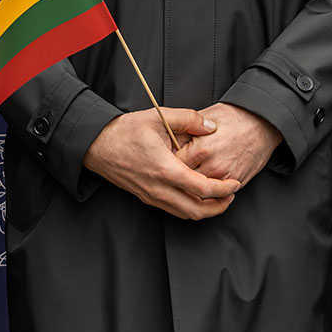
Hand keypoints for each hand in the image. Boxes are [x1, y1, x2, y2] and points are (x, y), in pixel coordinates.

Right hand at [82, 108, 239, 220]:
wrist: (97, 145)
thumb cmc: (125, 131)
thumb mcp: (158, 117)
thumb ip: (189, 119)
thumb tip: (211, 126)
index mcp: (165, 169)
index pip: (202, 189)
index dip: (223, 189)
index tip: (235, 184)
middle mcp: (159, 188)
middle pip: (197, 210)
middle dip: (219, 207)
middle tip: (232, 195)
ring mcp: (151, 196)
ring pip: (185, 214)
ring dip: (205, 210)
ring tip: (219, 198)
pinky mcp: (146, 197)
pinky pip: (173, 210)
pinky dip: (190, 207)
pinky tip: (197, 195)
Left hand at [174, 104, 281, 185]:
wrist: (263, 123)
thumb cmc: (235, 117)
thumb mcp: (205, 117)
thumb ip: (185, 130)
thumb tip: (167, 141)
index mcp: (201, 149)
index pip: (172, 164)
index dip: (166, 161)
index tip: (164, 159)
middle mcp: (212, 167)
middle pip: (183, 181)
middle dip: (176, 175)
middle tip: (172, 170)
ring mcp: (225, 178)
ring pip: (198, 191)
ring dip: (190, 185)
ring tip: (184, 177)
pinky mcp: (235, 183)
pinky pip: (215, 193)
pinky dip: (206, 190)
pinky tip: (201, 181)